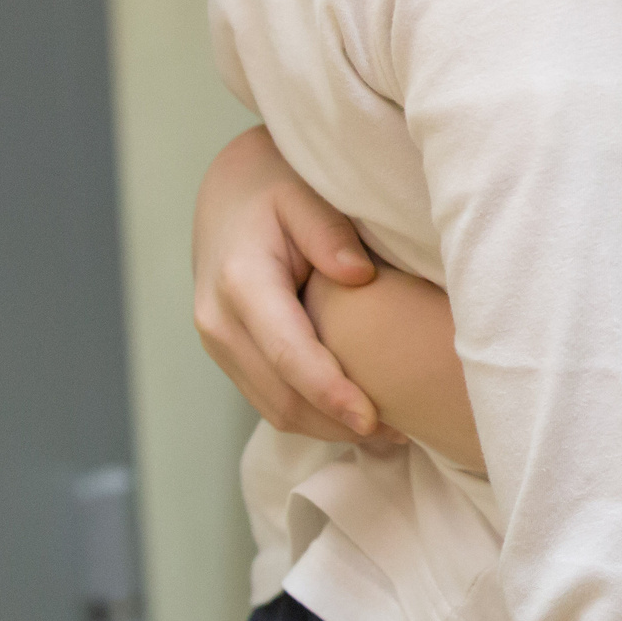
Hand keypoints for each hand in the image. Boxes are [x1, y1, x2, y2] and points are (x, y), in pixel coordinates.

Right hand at [193, 126, 392, 440]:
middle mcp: (219, 321)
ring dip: (328, 429)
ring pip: (273, 408)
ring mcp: (218, 343)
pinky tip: (357, 417)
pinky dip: (312, 415)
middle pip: (280, 397)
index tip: (373, 419)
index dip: (331, 393)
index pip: (288, 353)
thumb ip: (330, 231)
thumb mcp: (305, 193)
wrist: (228, 192)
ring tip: (390, 434)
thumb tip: (359, 276)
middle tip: (403, 435)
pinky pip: (269, 398)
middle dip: (338, 424)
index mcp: (241, 283)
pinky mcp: (228, 354)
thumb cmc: (276, 185)